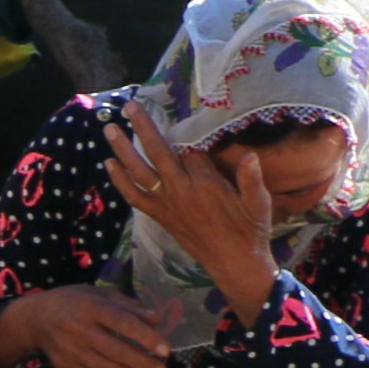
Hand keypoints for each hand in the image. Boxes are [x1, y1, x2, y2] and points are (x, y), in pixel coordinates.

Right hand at [0, 283, 179, 367]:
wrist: (34, 318)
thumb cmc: (73, 302)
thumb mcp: (99, 294)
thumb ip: (128, 307)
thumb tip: (157, 320)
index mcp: (89, 306)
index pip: (121, 322)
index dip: (145, 337)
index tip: (166, 349)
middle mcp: (77, 328)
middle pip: (115, 350)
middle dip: (142, 363)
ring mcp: (69, 349)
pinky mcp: (63, 365)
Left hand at [104, 111, 279, 319]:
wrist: (233, 262)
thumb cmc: (250, 230)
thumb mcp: (260, 204)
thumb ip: (253, 180)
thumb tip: (251, 156)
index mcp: (207, 184)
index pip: (190, 150)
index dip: (188, 137)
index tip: (182, 118)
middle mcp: (182, 190)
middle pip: (159, 152)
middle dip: (144, 127)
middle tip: (130, 105)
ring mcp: (167, 203)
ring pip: (140, 171)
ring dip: (123, 150)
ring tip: (109, 129)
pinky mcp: (159, 215)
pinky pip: (134, 196)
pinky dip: (120, 181)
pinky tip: (108, 164)